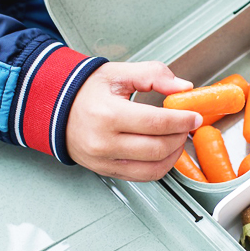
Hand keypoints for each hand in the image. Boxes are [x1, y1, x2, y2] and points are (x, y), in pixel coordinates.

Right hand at [66, 61, 201, 181]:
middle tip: (186, 124)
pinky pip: (142, 176)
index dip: (181, 120)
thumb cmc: (85, 91)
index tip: (194, 116)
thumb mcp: (118, 74)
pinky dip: (160, 166)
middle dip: (180, 136)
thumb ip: (153, 75)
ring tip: (176, 137)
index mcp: (107, 114)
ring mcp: (104, 160)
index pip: (155, 122)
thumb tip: (182, 87)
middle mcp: (104, 142)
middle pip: (157, 148)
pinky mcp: (106, 171)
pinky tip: (164, 151)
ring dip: (173, 155)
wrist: (55, 109)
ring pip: (153, 168)